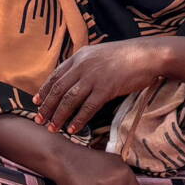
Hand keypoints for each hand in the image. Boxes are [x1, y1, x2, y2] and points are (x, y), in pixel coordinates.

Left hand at [38, 37, 174, 134]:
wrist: (147, 55)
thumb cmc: (126, 56)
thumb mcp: (100, 54)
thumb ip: (86, 64)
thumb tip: (75, 78)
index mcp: (80, 56)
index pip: (56, 75)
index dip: (44, 90)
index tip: (37, 102)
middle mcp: (83, 66)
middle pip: (59, 89)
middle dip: (47, 107)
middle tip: (39, 120)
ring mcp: (94, 77)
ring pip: (69, 100)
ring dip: (59, 116)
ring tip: (53, 128)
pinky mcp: (106, 88)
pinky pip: (88, 107)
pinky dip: (79, 119)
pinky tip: (73, 129)